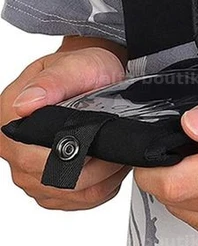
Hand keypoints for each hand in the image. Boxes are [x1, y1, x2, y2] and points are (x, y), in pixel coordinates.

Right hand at [1, 43, 131, 209]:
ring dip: (101, 179)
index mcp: (12, 118)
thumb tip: (26, 104)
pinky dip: (101, 187)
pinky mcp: (51, 186)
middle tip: (116, 147)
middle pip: (52, 181)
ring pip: (69, 195)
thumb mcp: (76, 66)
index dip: (71, 156)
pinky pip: (78, 201)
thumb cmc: (86, 70)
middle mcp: (15, 149)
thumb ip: (53, 82)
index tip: (98, 143)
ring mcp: (31, 171)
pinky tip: (110, 166)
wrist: (97, 76)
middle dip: (94, 167)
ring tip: (116, 153)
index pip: (32, 157)